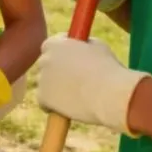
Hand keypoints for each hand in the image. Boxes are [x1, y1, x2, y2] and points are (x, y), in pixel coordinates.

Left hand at [36, 33, 151, 134]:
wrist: (109, 95)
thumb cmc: (108, 69)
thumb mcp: (97, 46)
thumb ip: (83, 45)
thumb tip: (82, 48)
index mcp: (55, 43)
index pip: (52, 46)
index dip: (63, 54)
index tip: (71, 61)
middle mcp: (44, 58)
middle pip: (47, 65)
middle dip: (57, 71)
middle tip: (74, 80)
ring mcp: (42, 78)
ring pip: (46, 84)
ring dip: (55, 88)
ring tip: (76, 96)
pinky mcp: (43, 97)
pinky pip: (44, 102)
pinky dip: (52, 106)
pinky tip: (66, 108)